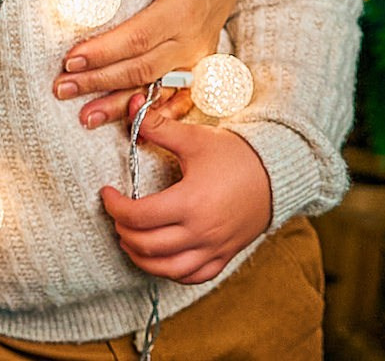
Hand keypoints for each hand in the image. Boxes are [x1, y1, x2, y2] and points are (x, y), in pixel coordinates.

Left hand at [54, 0, 238, 127]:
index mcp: (181, 13)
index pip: (137, 38)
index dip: (104, 52)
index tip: (70, 60)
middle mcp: (190, 43)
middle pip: (140, 69)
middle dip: (99, 82)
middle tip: (62, 88)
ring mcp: (196, 63)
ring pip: (154, 90)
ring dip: (118, 106)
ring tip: (85, 117)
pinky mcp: (197, 74)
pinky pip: (176, 101)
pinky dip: (153, 115)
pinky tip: (128, 126)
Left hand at [101, 107, 271, 282]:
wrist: (277, 174)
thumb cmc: (236, 156)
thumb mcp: (195, 139)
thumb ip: (159, 127)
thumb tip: (130, 107)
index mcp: (190, 202)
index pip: (138, 216)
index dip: (114, 206)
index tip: (107, 193)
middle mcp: (201, 231)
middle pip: (147, 245)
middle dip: (123, 231)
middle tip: (116, 215)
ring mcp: (214, 247)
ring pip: (167, 269)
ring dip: (141, 257)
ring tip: (128, 239)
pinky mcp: (225, 255)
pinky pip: (193, 276)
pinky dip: (170, 272)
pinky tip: (159, 258)